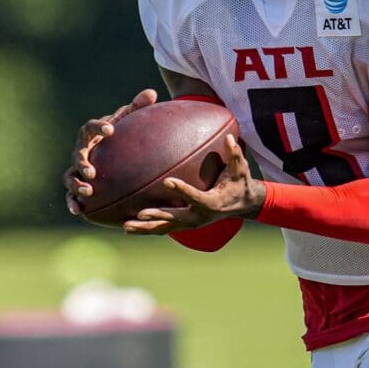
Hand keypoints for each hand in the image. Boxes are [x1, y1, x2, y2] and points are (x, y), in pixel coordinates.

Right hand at [63, 88, 157, 215]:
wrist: (110, 150)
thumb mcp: (129, 121)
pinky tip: (79, 211)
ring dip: (76, 184)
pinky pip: (70, 194)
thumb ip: (138, 108)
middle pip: (77, 155)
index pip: (91, 128)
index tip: (110, 130)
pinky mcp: (77, 185)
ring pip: (69, 176)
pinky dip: (72, 202)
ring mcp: (76, 169)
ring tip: (88, 192)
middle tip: (93, 172)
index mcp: (92, 133)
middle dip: (83, 164)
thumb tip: (151, 92)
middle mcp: (81, 150)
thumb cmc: (120, 135)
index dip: (99, 127)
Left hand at [123, 134, 265, 234]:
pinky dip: (148, 227)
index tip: (167, 181)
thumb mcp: (240, 170)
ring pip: (165, 228)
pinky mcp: (185, 223)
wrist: (243, 204)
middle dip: (157, 217)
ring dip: (145, 228)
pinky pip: (164, 227)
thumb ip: (234, 155)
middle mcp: (200, 217)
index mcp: (212, 203)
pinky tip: (129, 226)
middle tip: (139, 214)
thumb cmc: (240, 183)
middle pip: (175, 219)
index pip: (196, 197)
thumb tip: (230, 138)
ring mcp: (191, 223)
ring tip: (125, 227)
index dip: (182, 190)